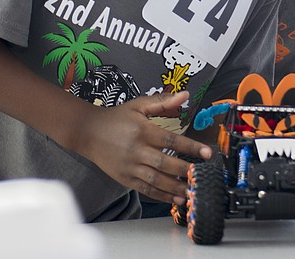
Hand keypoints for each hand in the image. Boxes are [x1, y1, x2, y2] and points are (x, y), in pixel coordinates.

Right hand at [74, 91, 211, 204]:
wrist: (88, 132)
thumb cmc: (116, 118)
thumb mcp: (138, 105)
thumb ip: (162, 102)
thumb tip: (185, 95)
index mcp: (143, 131)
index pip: (171, 140)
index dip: (190, 147)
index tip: (206, 153)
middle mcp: (137, 150)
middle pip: (165, 163)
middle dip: (185, 170)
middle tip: (201, 176)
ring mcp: (130, 166)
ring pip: (156, 180)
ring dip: (175, 188)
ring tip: (191, 192)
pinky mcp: (125, 178)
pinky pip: (145, 189)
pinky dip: (161, 195)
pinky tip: (174, 199)